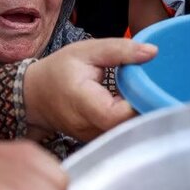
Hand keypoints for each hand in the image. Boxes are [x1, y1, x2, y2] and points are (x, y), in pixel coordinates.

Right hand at [24, 38, 157, 140]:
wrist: (34, 95)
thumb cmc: (58, 71)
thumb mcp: (87, 51)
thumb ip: (120, 50)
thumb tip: (153, 52)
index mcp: (84, 104)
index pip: (120, 115)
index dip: (140, 102)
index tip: (150, 85)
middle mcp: (89, 128)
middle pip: (129, 126)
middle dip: (146, 107)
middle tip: (155, 88)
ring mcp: (94, 138)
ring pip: (128, 132)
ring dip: (140, 114)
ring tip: (144, 95)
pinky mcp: (98, 140)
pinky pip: (121, 132)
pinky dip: (130, 119)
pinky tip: (133, 104)